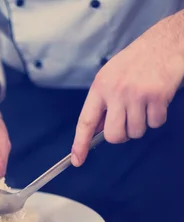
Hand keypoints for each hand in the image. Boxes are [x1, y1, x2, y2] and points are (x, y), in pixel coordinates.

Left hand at [71, 12, 183, 165]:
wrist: (166, 41)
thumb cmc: (137, 59)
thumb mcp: (111, 76)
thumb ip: (103, 102)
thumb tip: (97, 129)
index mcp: (100, 87)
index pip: (86, 121)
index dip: (80, 143)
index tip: (77, 160)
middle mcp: (116, 92)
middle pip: (114, 135)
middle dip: (123, 135)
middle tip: (129, 121)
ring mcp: (137, 94)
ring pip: (136, 131)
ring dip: (142, 124)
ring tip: (145, 105)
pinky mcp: (157, 96)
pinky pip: (155, 123)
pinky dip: (158, 117)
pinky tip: (157, 101)